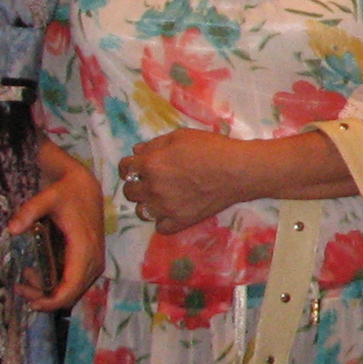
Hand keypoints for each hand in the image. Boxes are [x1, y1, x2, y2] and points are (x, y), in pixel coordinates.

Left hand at [14, 158, 104, 310]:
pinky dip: (56, 285)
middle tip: (20, 287)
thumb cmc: (67, 192)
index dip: (52, 302)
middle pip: (70, 295)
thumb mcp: (47, 197)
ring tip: (26, 277)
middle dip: (45, 298)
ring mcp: (94, 263)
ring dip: (49, 292)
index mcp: (84, 249)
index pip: (71, 287)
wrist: (86, 187)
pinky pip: (74, 284)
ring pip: (73, 292)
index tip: (30, 303)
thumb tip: (11, 230)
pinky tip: (38, 273)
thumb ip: (29, 211)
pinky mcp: (90, 262)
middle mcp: (93, 260)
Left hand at [118, 129, 241, 235]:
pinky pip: (160, 227)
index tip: (137, 166)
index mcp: (151, 165)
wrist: (237, 171)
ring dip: (147, 203)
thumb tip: (136, 151)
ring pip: (141, 211)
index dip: (129, 165)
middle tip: (149, 180)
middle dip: (136, 184)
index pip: (125, 168)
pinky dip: (162, 220)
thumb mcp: (180, 136)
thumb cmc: (210, 148)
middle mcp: (153, 188)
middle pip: (129, 192)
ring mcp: (166, 208)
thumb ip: (154, 144)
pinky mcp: (180, 221)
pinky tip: (170, 211)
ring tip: (159, 196)